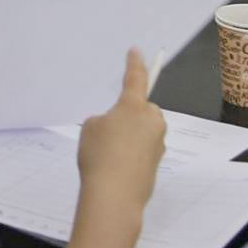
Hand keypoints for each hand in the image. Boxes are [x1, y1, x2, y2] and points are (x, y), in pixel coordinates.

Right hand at [76, 49, 164, 211]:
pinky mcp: (158, 162)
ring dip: (131, 136)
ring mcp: (158, 143)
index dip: (134, 63)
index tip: (136, 51)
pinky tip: (116, 167)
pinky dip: (132, 154)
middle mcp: (151, 121)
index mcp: (134, 106)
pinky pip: (143, 150)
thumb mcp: (90, 128)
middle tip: (108, 131)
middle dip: (130, 115)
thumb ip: (104, 120)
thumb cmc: (99, 156)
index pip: (136, 78)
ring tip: (109, 154)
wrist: (114, 196)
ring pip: (143, 131)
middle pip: (142, 109)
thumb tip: (116, 128)